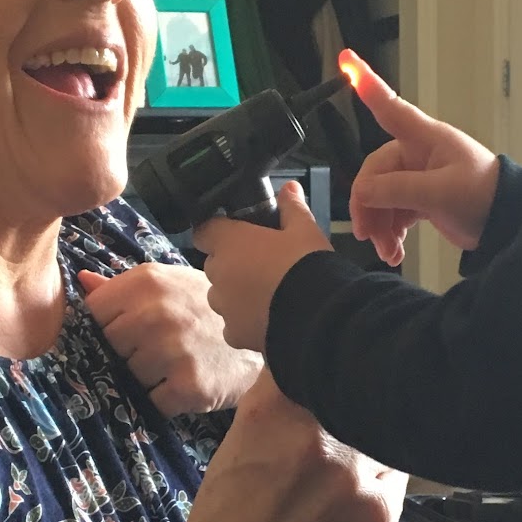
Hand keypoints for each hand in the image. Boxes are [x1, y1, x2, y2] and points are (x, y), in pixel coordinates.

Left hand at [79, 262, 261, 415]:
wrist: (271, 332)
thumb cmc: (207, 309)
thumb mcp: (168, 285)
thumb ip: (121, 288)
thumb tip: (80, 283)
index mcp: (146, 281)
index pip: (94, 313)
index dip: (109, 326)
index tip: (130, 330)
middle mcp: (156, 312)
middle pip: (109, 347)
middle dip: (127, 354)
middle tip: (158, 350)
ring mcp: (173, 350)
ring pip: (129, 376)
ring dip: (147, 379)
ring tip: (174, 366)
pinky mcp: (189, 386)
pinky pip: (154, 402)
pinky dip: (166, 401)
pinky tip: (186, 384)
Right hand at [170, 373, 404, 521]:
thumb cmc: (225, 515)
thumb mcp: (239, 438)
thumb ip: (280, 395)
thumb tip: (314, 357)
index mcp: (276, 410)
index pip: (324, 362)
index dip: (332, 366)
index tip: (333, 372)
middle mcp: (322, 439)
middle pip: (362, 397)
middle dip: (355, 405)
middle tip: (344, 425)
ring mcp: (358, 479)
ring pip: (384, 437)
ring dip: (372, 444)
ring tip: (342, 470)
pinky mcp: (382, 516)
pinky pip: (394, 480)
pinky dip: (377, 483)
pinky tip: (345, 501)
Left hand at [192, 182, 330, 353]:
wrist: (317, 316)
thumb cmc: (307, 266)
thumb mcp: (305, 230)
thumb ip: (292, 208)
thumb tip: (289, 188)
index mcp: (230, 242)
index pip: (204, 231)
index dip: (218, 232)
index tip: (235, 235)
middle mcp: (219, 274)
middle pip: (215, 265)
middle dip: (232, 265)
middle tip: (262, 266)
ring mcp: (224, 306)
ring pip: (222, 296)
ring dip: (236, 294)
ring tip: (267, 295)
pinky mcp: (235, 333)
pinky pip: (233, 325)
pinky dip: (245, 322)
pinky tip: (268, 318)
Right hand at [343, 55, 500, 265]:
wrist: (508, 222)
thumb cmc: (484, 196)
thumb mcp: (439, 193)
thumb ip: (397, 190)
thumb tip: (362, 191)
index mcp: (425, 138)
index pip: (388, 106)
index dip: (365, 83)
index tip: (346, 59)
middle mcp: (417, 153)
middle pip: (375, 172)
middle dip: (367, 204)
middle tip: (366, 233)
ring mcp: (418, 177)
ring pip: (381, 195)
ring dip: (379, 223)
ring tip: (386, 251)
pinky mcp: (422, 199)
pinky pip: (394, 211)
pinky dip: (391, 231)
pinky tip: (394, 251)